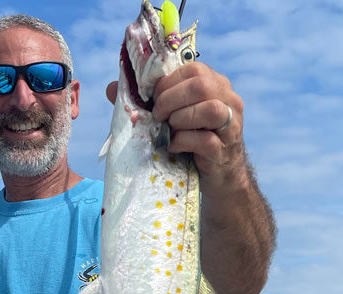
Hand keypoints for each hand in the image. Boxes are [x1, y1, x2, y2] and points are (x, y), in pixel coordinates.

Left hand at [106, 62, 247, 194]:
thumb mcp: (169, 116)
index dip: (167, 83)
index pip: (193, 69)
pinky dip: (183, 142)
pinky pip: (205, 140)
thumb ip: (143, 101)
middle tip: (158, 117)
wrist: (218, 174)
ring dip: (180, 119)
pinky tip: (174, 147)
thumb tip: (111, 88)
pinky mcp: (225, 150)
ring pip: (210, 110)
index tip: (153, 99)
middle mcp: (228, 100)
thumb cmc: (190, 139)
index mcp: (215, 84)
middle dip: (170, 100)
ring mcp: (230, 125)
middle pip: (201, 86)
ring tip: (169, 130)